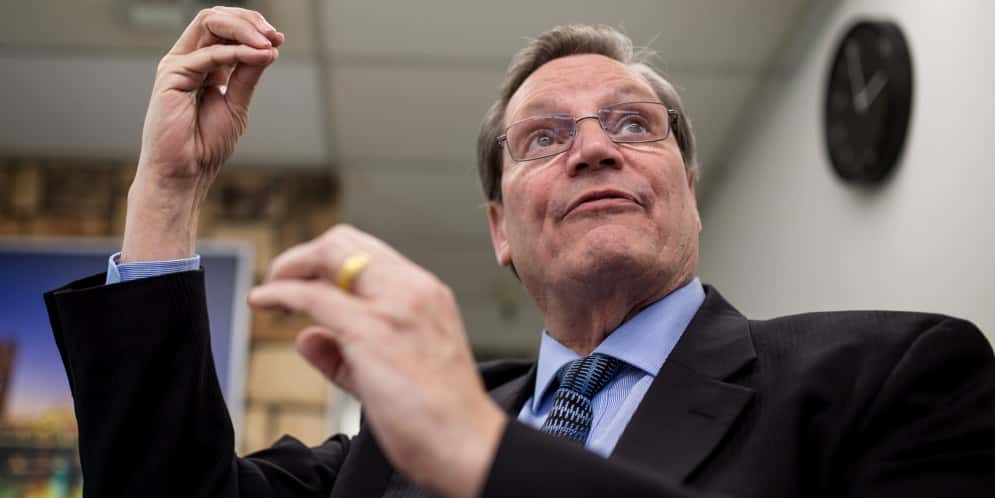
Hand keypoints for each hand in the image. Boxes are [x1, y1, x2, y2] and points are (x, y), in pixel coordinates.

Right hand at [122, 7, 282, 261]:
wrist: (185, 172)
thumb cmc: (206, 145)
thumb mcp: (237, 104)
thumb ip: (248, 75)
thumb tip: (269, 48)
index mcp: (205, 66)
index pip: (225, 30)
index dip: (253, 27)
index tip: (278, 38)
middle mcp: (189, 61)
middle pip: (216, 19)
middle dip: (249, 21)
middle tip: (274, 34)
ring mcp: (178, 66)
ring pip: (208, 24)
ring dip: (244, 29)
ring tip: (268, 42)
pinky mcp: (171, 76)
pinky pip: (209, 55)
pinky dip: (238, 53)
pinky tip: (259, 57)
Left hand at [248, 225, 506, 497]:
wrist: (467, 442)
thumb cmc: (439, 415)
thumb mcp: (391, 370)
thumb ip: (345, 352)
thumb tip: (308, 337)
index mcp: (425, 293)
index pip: (368, 252)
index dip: (326, 261)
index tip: (304, 282)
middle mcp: (413, 288)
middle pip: (344, 241)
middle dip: (303, 256)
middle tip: (280, 280)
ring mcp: (393, 305)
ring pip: (328, 255)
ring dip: (289, 268)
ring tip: (269, 292)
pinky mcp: (371, 330)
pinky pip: (313, 296)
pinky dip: (280, 293)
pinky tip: (262, 301)